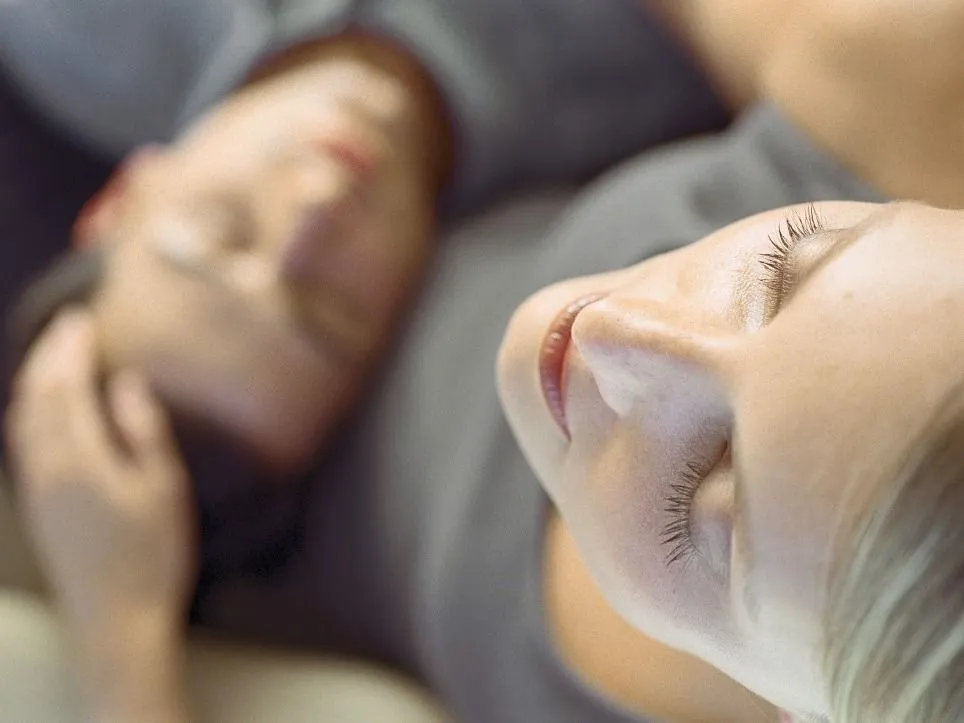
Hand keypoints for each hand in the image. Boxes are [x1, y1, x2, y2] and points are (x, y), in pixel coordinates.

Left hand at [6, 309, 196, 632]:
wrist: (114, 619)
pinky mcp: (36, 505)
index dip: (70, 348)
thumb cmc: (151, 554)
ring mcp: (36, 488)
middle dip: (49, 354)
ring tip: (54, 355)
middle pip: (35, 396)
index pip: (65, 387)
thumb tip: (127, 383)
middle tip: (67, 323)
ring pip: (22, 417)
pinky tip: (43, 408)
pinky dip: (29, 409)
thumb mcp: (164, 489)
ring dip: (34, 378)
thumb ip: (143, 431)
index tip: (81, 317)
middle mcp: (45, 468)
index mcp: (78, 459)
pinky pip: (22, 440)